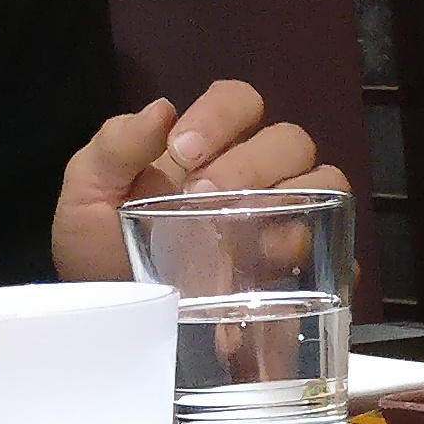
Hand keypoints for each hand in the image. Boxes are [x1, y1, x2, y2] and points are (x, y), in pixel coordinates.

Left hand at [50, 80, 345, 279]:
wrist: (113, 320)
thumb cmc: (99, 251)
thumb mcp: (87, 193)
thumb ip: (115, 147)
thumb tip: (162, 109)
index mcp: (207, 145)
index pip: (240, 102)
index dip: (222, 116)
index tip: (183, 152)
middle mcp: (254, 175)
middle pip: (290, 141)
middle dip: (252, 163)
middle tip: (204, 198)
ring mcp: (282, 221)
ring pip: (326, 183)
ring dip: (297, 200)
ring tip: (251, 237)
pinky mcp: (299, 271)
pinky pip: (336, 253)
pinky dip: (325, 257)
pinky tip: (280, 273)